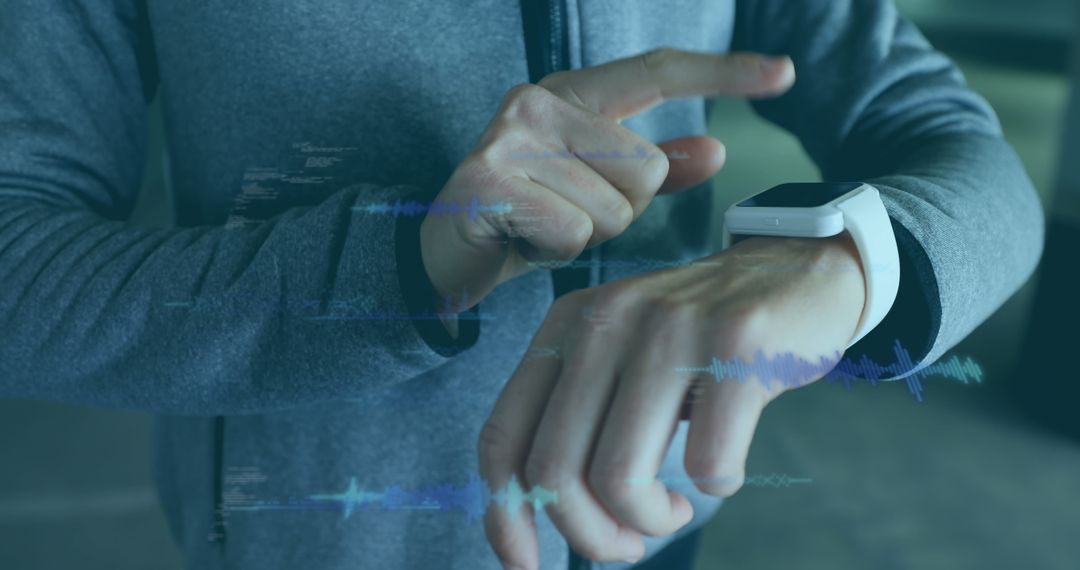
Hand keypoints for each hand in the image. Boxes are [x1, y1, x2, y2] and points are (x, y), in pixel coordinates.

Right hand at [420, 48, 795, 307]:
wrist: (445, 253)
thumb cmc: (528, 217)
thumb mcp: (596, 190)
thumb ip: (655, 167)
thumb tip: (718, 147)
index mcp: (572, 94)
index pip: (657, 72)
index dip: (722, 72)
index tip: (785, 73)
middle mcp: (540, 101)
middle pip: (645, 169)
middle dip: (617, 211)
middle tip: (564, 215)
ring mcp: (512, 137)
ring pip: (612, 208)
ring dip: (584, 236)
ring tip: (540, 228)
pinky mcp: (490, 180)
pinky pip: (571, 233)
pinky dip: (554, 253)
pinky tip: (521, 242)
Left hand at [478, 234, 865, 568]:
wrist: (796, 271)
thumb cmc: (699, 339)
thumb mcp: (620, 356)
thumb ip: (575, 418)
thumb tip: (537, 516)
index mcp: (566, 328)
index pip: (502, 437)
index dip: (504, 515)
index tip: (524, 565)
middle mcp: (607, 321)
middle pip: (554, 471)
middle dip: (589, 535)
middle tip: (626, 544)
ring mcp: (671, 329)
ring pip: (619, 479)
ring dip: (648, 522)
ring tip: (672, 510)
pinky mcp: (737, 346)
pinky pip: (707, 466)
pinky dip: (716, 488)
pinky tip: (723, 469)